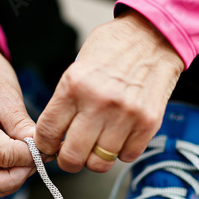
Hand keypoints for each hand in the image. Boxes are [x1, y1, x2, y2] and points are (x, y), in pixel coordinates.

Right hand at [0, 35, 37, 198]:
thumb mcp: (10, 99)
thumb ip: (23, 129)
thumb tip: (40, 154)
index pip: (2, 156)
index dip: (29, 157)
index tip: (45, 150)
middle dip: (16, 178)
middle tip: (36, 161)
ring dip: (12, 180)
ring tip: (27, 158)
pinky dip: (5, 178)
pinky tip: (16, 160)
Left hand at [35, 10, 184, 172]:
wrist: (153, 35)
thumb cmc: (112, 50)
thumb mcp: (76, 69)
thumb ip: (65, 103)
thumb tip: (53, 138)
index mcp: (73, 86)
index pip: (47, 133)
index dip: (44, 147)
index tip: (49, 148)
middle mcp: (98, 102)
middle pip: (72, 157)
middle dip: (68, 160)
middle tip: (72, 153)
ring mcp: (125, 115)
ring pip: (100, 163)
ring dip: (96, 158)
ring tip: (98, 143)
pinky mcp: (148, 123)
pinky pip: (127, 157)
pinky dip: (121, 152)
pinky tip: (120, 136)